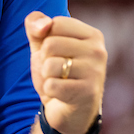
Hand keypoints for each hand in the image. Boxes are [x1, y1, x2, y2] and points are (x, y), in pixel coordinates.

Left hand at [24, 13, 106, 133]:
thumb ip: (36, 25)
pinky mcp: (87, 92)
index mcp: (92, 35)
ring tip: (60, 81)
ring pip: (49, 65)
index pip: (55, 23)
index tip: (58, 53)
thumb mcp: (42, 45)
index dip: (46, 39)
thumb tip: (44, 24)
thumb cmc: (57, 73)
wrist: (68, 111)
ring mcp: (95, 72)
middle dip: (45, 60)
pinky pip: (51, 85)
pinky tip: (61, 94)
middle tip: (58, 71)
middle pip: (50, 44)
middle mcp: (98, 51)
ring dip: (47, 76)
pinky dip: (49, 91)